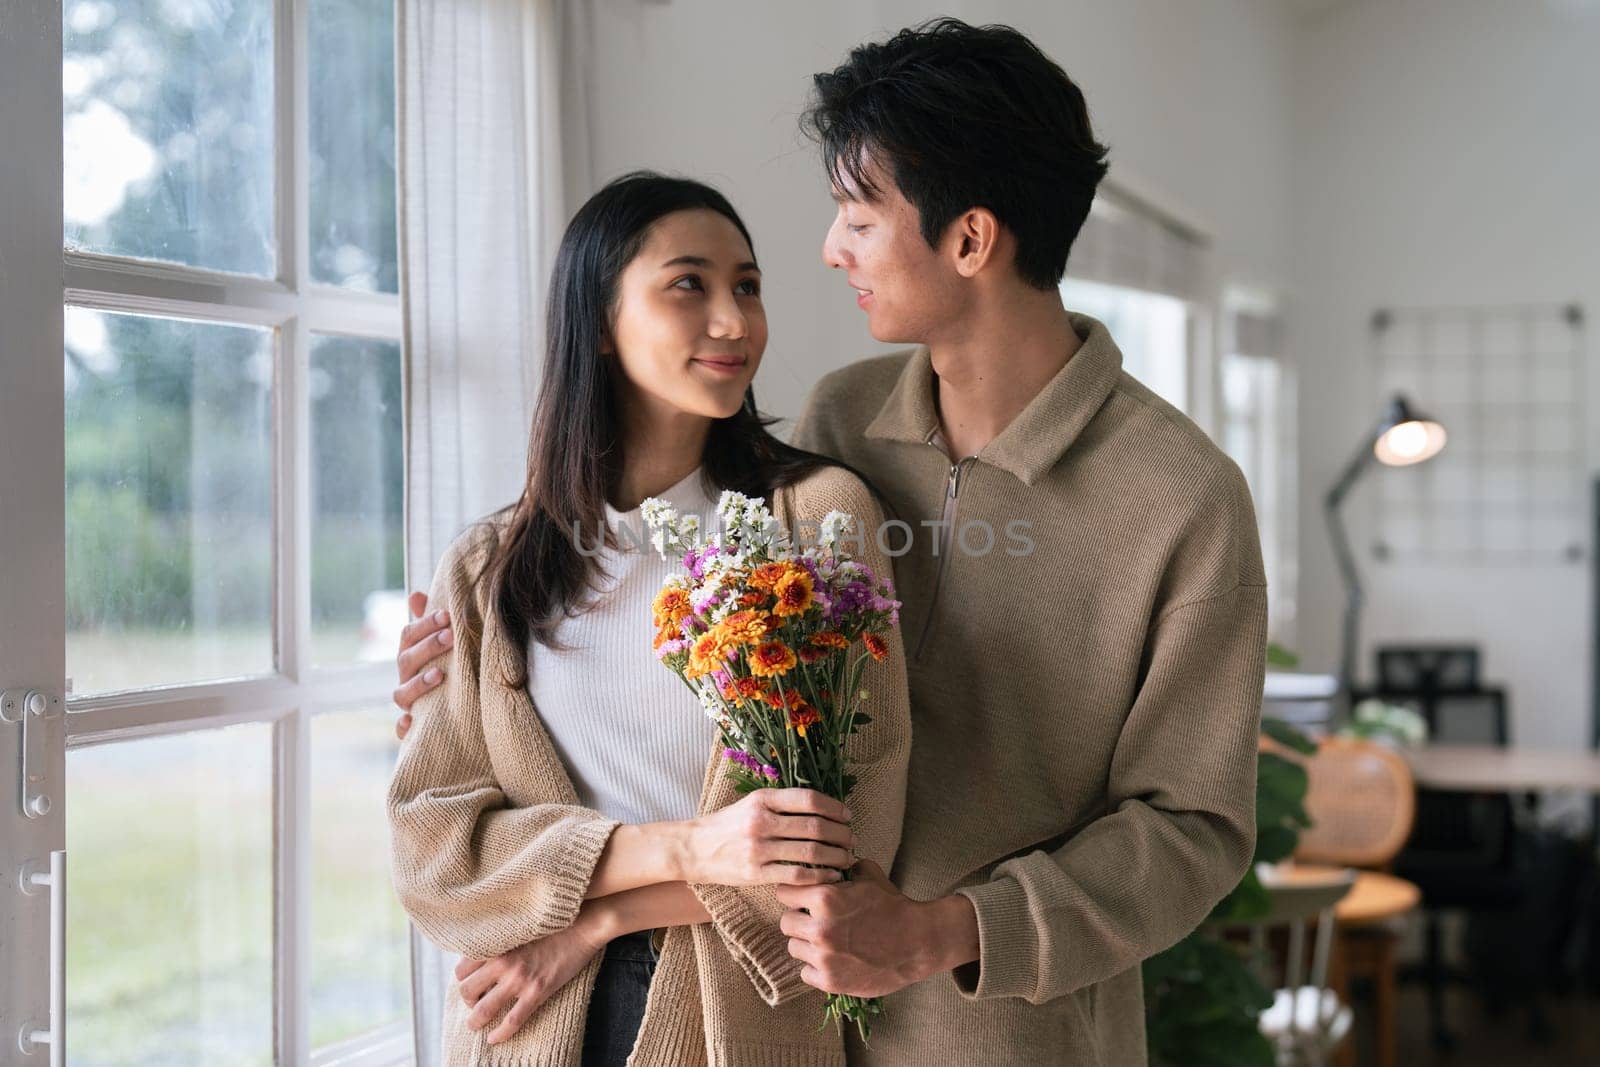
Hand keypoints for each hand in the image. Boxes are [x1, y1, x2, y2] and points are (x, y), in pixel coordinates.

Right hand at [394, 590, 452, 737]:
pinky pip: (401, 731)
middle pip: (406, 660)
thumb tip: (416, 594)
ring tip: (439, 675)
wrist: (454, 715)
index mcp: (409, 656)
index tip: (447, 614)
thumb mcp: (440, 646)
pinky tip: (410, 720)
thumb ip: (429, 621)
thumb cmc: (445, 670)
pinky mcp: (413, 729)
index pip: (408, 636)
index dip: (425, 624)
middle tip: (451, 636)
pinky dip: (403, 726)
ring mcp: (407, 703)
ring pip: (401, 694)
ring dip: (418, 684)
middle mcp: (405, 678)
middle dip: (428, 647)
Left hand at [454, 914, 607, 1044]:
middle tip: (475, 1002)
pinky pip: (512, 1021)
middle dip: (468, 1000)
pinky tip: (493, 1039)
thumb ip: (498, 941)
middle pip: (466, 990)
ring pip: (483, 1010)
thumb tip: (483, 958)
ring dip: (474, 1022)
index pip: (461, 969)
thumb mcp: (517, 926)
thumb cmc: (551, 924)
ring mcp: (519, 978)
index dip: (464, 980)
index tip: (473, 983)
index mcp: (496, 944)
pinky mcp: (536, 991)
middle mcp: (502, 962)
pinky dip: (500, 1034)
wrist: (581, 925)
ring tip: (475, 1025)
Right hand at [683, 788, 857, 886]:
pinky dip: (820, 876)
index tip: (847, 816)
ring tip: (847, 858)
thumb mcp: (751, 803)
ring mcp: (758, 848)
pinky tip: (831, 876)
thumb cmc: (728, 825)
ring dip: (835, 856)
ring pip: (809, 852)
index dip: (834, 808)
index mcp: (762, 798)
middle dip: (840, 834)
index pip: (809, 799)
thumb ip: (782, 804)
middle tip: (852, 839)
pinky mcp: (756, 873)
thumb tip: (822, 809)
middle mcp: (761, 820)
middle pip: (814, 826)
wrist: (693, 848)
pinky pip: (797, 875)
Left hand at [775, 859, 978, 997]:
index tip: (802, 897)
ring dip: (806, 943)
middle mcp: (820, 928)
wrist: (919, 942)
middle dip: (799, 918)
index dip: (794, 893)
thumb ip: (842, 867)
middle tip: (815, 920)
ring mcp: (824, 957)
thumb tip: (825, 860)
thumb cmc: (893, 906)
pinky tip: (832, 959)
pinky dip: (815, 967)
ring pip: (794, 948)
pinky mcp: (830, 981)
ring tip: (825, 940)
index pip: (784, 892)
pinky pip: (805, 972)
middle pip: (786, 922)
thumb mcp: (869, 876)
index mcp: (826, 898)